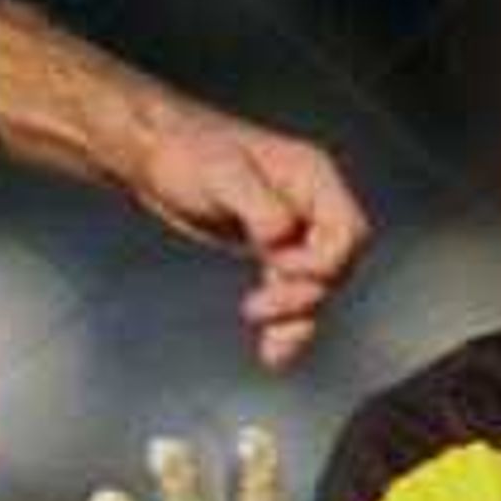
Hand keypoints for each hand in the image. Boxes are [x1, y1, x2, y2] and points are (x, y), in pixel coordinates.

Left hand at [120, 98, 370, 370]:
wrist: (153, 155)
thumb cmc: (185, 149)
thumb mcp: (221, 172)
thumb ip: (259, 206)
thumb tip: (282, 237)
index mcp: (311, 177)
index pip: (347, 231)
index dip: (321, 261)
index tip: (278, 266)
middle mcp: (309, 204)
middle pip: (338, 265)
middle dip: (305, 294)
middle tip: (259, 305)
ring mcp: (292, 229)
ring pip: (317, 286)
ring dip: (298, 319)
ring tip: (271, 346)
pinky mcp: (271, 250)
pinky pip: (292, 292)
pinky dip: (286, 323)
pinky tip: (273, 351)